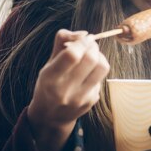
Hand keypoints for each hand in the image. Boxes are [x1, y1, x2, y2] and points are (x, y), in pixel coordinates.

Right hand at [27, 29, 109, 150]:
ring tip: (91, 55)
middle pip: (91, 58)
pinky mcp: (92, 101)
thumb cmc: (48, 85)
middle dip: (92, 46)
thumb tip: (83, 33)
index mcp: (50, 78)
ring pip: (102, 67)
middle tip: (88, 44)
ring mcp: (81, 97)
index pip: (72, 55)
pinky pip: (101, 77)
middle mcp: (66, 90)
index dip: (81, 41)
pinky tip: (87, 74)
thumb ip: (61, 43)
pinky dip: (96, 70)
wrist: (50, 117)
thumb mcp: (48, 65)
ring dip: (99, 56)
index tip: (82, 38)